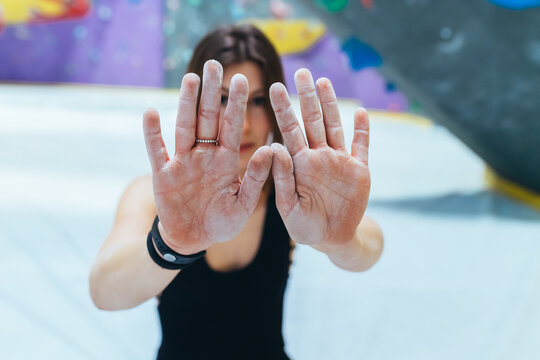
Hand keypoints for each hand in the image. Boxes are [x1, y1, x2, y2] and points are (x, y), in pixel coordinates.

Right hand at [143, 60, 272, 254]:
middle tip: (214, 64)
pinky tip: (151, 113)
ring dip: (186, 103)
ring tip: (190, 79)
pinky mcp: (163, 174)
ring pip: (184, 127)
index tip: (243, 79)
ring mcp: (183, 162)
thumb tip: (272, 149)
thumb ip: (256, 178)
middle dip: (211, 93)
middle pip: (208, 118)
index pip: (232, 127)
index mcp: (227, 161)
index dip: (236, 104)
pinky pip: (156, 151)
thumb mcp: (243, 204)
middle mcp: (205, 156)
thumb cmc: (221, 223)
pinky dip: (152, 134)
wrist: (193, 240)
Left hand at [269, 69, 370, 251]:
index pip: (289, 130)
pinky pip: (362, 145)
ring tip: (324, 81)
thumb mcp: (288, 205)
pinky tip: (360, 111)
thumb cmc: (304, 226)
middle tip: (301, 71)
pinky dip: (362, 129)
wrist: (332, 239)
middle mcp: (319, 156)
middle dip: (306, 96)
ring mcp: (340, 161)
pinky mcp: (359, 170)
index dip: (283, 109)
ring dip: (331, 104)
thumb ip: (281, 177)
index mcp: (299, 164)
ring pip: (335, 126)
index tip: (274, 87)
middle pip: (312, 120)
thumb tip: (273, 146)